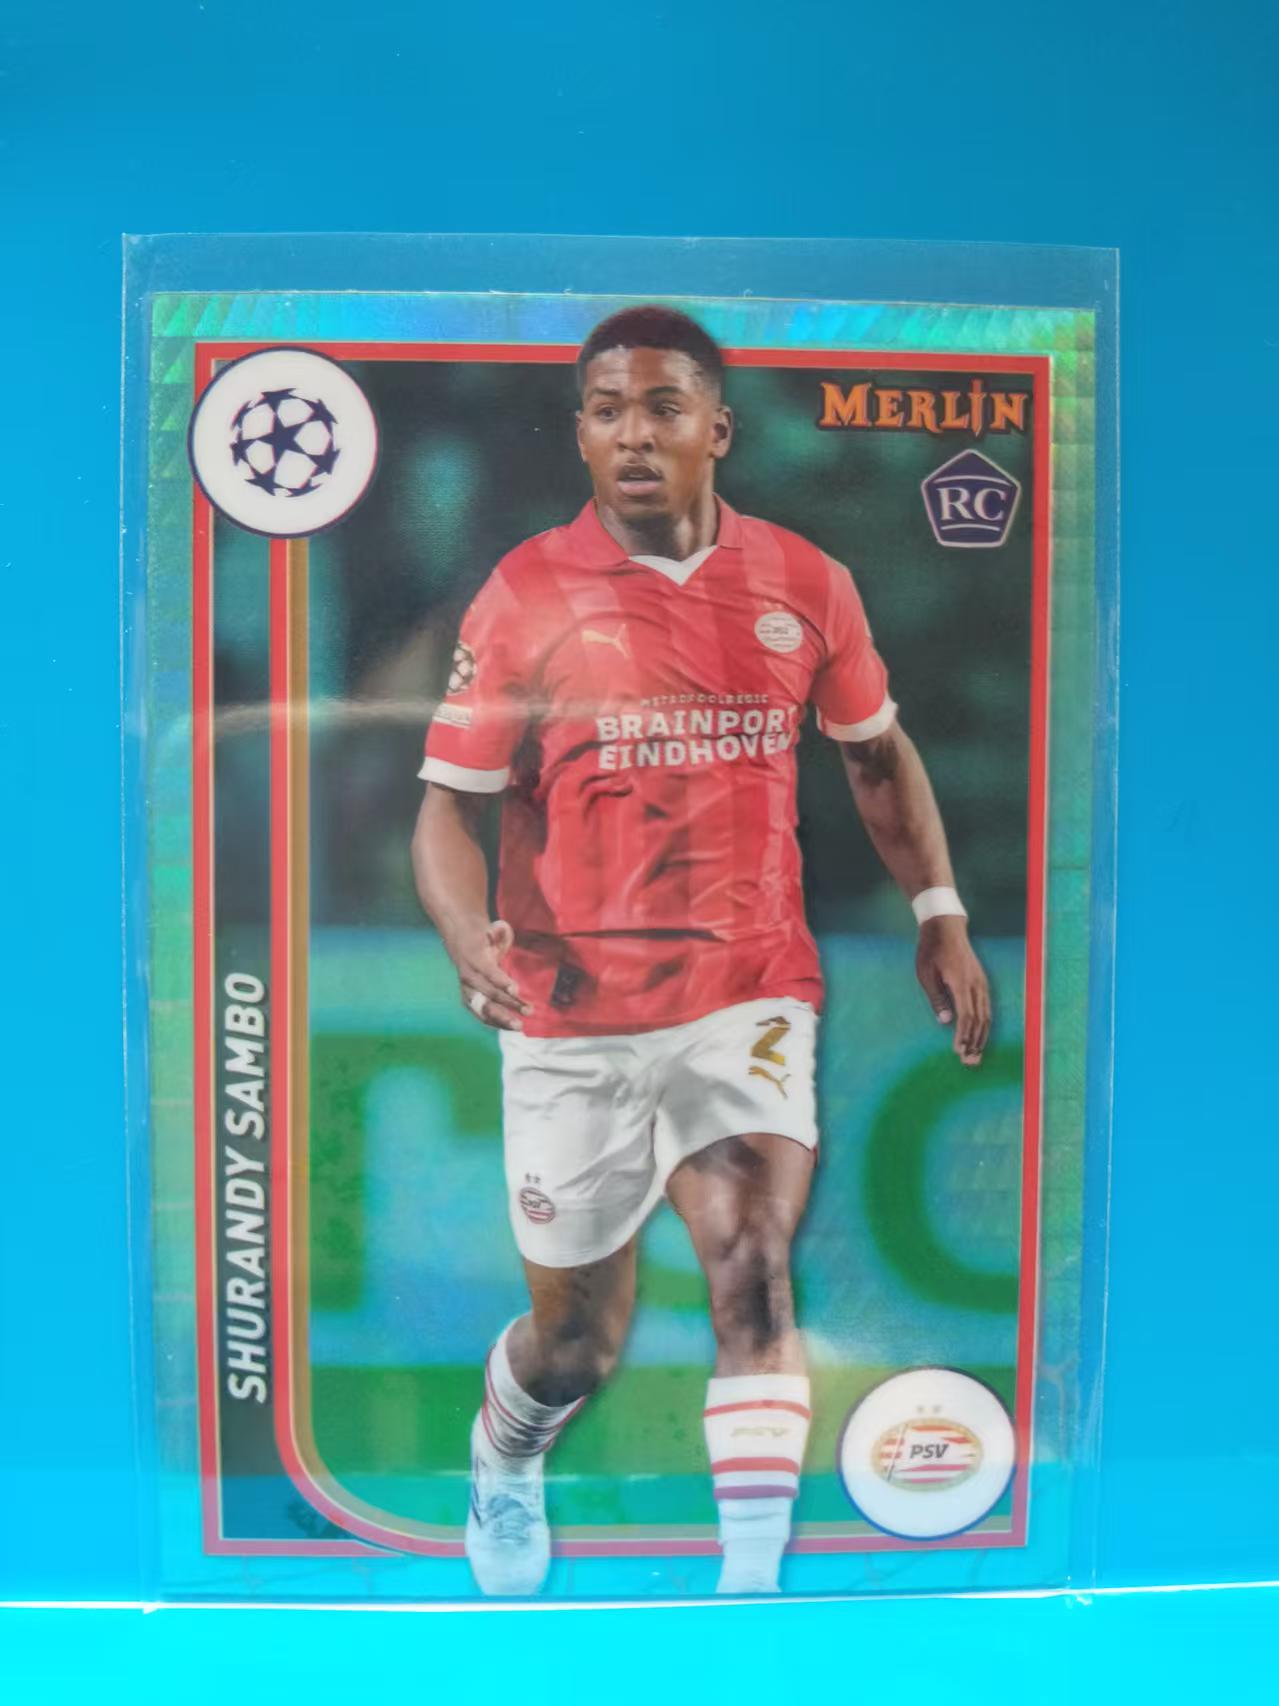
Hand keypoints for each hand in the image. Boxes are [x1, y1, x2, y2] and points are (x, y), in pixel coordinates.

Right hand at [447, 918, 531, 1031]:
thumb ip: (498, 931)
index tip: (516, 990)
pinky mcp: (467, 999)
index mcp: (474, 958)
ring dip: (502, 1019)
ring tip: (519, 1026)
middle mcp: (468, 976)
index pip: (488, 972)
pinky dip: (495, 1022)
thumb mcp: (490, 929)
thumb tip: (502, 928)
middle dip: (508, 1004)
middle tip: (528, 1011)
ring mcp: (466, 990)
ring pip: (483, 1008)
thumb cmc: (483, 937)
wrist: (461, 943)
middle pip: (488, 994)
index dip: (501, 982)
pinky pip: (481, 1014)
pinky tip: (510, 1027)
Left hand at [916, 916, 990, 1066]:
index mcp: (961, 983)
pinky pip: (987, 1008)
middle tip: (969, 1063)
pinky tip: (980, 1036)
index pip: (966, 1016)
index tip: (959, 1052)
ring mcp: (981, 982)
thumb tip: (945, 1021)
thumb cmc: (931, 950)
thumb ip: (936, 998)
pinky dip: (984, 1025)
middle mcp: (976, 984)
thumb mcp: (925, 974)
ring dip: (982, 1037)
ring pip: (986, 1016)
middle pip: (980, 1020)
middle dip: (975, 1043)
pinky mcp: (981, 981)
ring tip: (976, 1055)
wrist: (945, 927)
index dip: (964, 1036)